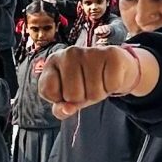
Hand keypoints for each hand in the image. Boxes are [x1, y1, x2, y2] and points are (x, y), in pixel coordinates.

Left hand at [35, 45, 159, 117]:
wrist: (114, 66)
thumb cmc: (87, 82)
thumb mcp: (69, 98)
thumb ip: (62, 108)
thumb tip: (67, 110)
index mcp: (53, 62)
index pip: (47, 90)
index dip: (59, 98)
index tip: (66, 90)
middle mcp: (69, 53)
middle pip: (72, 95)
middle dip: (82, 97)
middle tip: (88, 86)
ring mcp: (89, 52)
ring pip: (93, 93)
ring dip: (98, 94)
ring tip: (100, 82)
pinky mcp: (111, 54)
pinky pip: (111, 86)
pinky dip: (112, 87)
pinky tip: (109, 77)